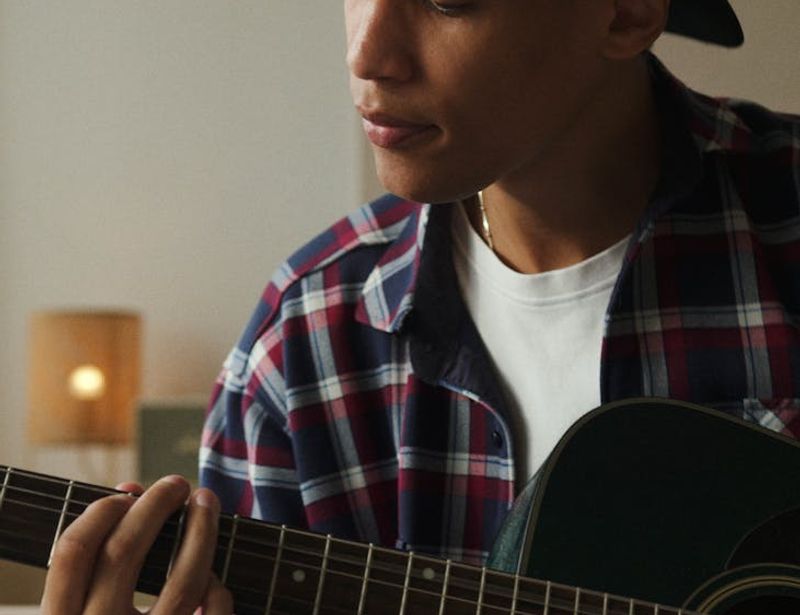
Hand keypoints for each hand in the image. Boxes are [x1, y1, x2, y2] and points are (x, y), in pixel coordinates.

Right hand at [40, 475, 232, 614]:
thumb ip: (94, 563)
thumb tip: (129, 490)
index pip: (74, 553)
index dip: (102, 512)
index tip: (126, 493)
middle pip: (126, 554)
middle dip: (156, 506)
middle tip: (176, 483)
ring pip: (184, 581)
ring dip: (202, 530)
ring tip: (207, 502)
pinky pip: (213, 614)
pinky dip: (218, 588)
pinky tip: (215, 576)